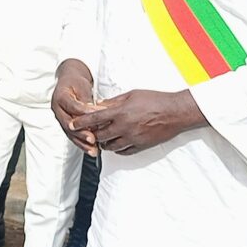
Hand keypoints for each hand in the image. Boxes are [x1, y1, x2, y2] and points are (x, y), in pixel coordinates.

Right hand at [51, 60, 100, 156]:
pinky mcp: (65, 124)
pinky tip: (92, 149)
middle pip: (68, 124)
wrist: (68, 81)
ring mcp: (60, 118)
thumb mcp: (82, 86)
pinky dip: (82, 143)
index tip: (98, 117)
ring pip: (70, 133)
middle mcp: (57, 109)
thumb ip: (86, 100)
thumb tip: (95, 112)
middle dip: (81, 133)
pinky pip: (73, 135)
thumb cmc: (75, 82)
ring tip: (93, 150)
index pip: (73, 107)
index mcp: (60, 97)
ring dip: (82, 143)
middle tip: (92, 139)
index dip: (85, 113)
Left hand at [70, 89, 205, 154]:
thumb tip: (99, 106)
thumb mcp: (131, 95)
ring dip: (103, 143)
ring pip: (110, 146)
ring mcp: (133, 138)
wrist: (175, 112)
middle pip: (99, 136)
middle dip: (91, 134)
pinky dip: (116, 149)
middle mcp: (124, 127)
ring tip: (101, 138)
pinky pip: (123, 152)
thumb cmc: (154, 99)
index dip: (81, 123)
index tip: (72, 125)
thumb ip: (113, 101)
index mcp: (120, 112)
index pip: (94, 119)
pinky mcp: (140, 146)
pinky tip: (115, 144)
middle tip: (88, 132)